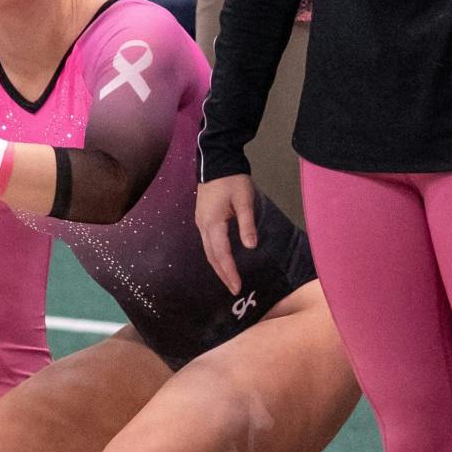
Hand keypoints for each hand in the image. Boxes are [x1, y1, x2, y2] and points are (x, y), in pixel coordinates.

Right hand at [194, 174, 257, 295]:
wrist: (216, 162)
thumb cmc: (232, 180)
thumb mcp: (244, 201)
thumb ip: (247, 224)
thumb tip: (250, 246)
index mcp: (213, 222)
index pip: (221, 253)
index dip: (229, 271)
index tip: (237, 287)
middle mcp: (203, 225)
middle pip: (211, 255)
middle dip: (222, 273)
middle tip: (234, 289)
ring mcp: (200, 221)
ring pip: (208, 250)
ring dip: (217, 266)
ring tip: (228, 279)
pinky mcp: (202, 218)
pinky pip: (207, 242)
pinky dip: (214, 255)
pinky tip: (221, 260)